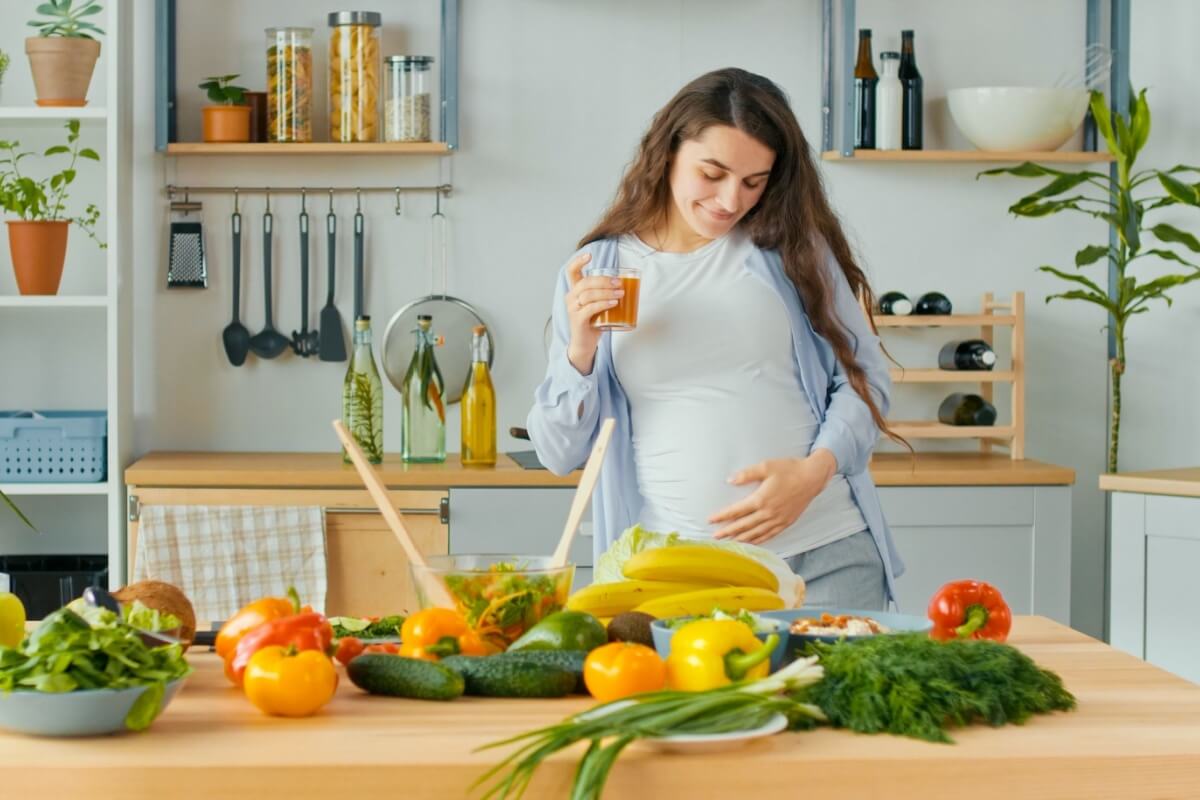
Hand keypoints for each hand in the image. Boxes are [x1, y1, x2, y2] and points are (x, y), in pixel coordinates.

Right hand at [563, 252, 624, 374]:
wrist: (585, 344)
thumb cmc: (594, 322)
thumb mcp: (598, 304)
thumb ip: (606, 293)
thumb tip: (629, 283)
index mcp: (575, 291)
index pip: (571, 272)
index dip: (578, 261)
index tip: (590, 255)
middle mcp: (571, 297)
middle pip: (585, 282)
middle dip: (604, 280)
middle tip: (619, 283)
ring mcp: (573, 309)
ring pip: (588, 294)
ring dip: (606, 292)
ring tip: (620, 294)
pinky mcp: (578, 320)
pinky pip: (590, 308)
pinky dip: (603, 304)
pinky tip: (614, 304)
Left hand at [709, 450, 837, 545]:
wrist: (813, 477)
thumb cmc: (790, 469)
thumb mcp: (766, 466)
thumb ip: (747, 474)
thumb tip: (730, 480)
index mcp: (761, 499)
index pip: (737, 511)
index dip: (722, 516)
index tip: (710, 520)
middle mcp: (768, 513)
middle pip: (743, 526)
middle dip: (728, 532)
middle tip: (714, 536)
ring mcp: (778, 520)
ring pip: (755, 533)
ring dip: (741, 539)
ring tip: (729, 542)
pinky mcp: (786, 523)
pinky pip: (769, 535)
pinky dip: (758, 540)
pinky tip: (752, 542)